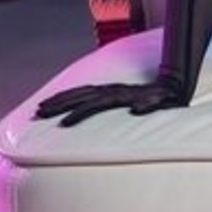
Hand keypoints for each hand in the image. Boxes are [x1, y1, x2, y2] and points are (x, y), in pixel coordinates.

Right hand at [33, 76, 185, 126]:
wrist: (172, 86)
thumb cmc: (166, 99)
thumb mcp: (160, 103)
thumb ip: (149, 105)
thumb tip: (137, 110)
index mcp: (120, 94)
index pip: (93, 104)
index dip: (78, 114)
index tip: (63, 125)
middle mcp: (110, 89)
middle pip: (79, 95)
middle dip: (58, 104)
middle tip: (38, 113)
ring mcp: (108, 89)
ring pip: (78, 92)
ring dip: (59, 99)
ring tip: (40, 107)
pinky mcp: (108, 92)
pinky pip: (83, 92)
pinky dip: (69, 96)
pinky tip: (59, 103)